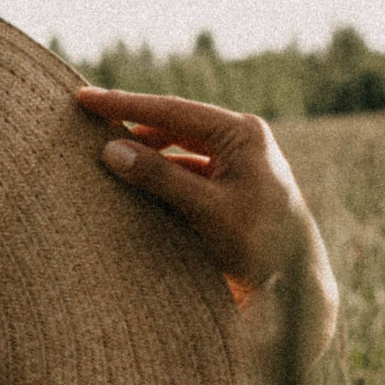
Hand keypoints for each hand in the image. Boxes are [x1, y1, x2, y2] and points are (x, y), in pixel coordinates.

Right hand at [73, 85, 338, 337]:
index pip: (172, 111)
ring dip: (148, 151)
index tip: (86, 99)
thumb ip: (160, 177)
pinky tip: (139, 185)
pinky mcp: (235, 187)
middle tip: (90, 120)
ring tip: (109, 154)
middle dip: (134, 124)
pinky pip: (191, 171)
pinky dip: (164, 175)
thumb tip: (112, 150)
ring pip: (182, 148)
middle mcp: (243, 140)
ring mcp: (240, 163)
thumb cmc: (260, 244)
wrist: (298, 285)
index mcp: (241, 134)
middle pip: (176, 124)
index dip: (125, 105)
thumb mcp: (206, 209)